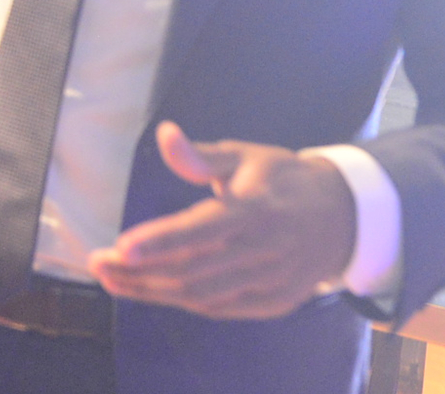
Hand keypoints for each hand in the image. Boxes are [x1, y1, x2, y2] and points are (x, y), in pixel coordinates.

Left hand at [88, 122, 354, 319]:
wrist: (345, 217)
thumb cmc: (283, 179)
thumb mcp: (245, 156)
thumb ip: (200, 156)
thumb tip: (164, 134)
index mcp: (255, 209)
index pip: (202, 229)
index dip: (160, 240)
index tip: (120, 246)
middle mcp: (264, 249)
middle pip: (194, 270)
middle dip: (140, 271)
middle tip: (98, 263)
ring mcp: (272, 281)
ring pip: (203, 296)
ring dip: (153, 291)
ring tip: (112, 278)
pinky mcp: (275, 302)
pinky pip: (221, 309)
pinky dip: (183, 302)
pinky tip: (151, 289)